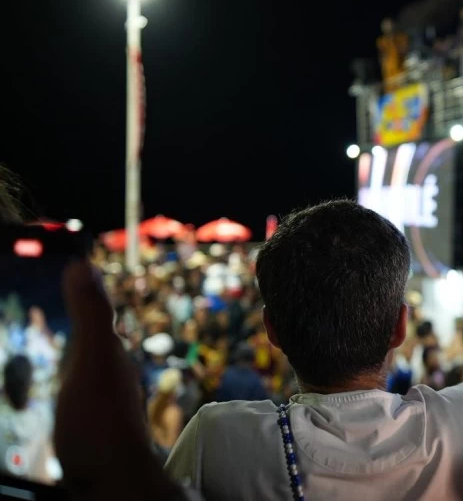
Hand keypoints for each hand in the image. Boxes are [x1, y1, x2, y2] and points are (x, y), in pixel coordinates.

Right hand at [57, 261, 183, 499]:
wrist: (113, 482)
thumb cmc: (100, 420)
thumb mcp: (93, 359)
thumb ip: (90, 314)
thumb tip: (81, 263)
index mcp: (112, 358)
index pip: (98, 323)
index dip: (87, 301)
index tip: (76, 274)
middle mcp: (115, 380)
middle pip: (97, 348)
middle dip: (87, 330)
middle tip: (73, 308)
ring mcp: (106, 408)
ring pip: (92, 375)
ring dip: (81, 362)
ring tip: (71, 354)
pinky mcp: (95, 434)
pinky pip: (82, 402)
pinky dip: (73, 391)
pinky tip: (69, 403)